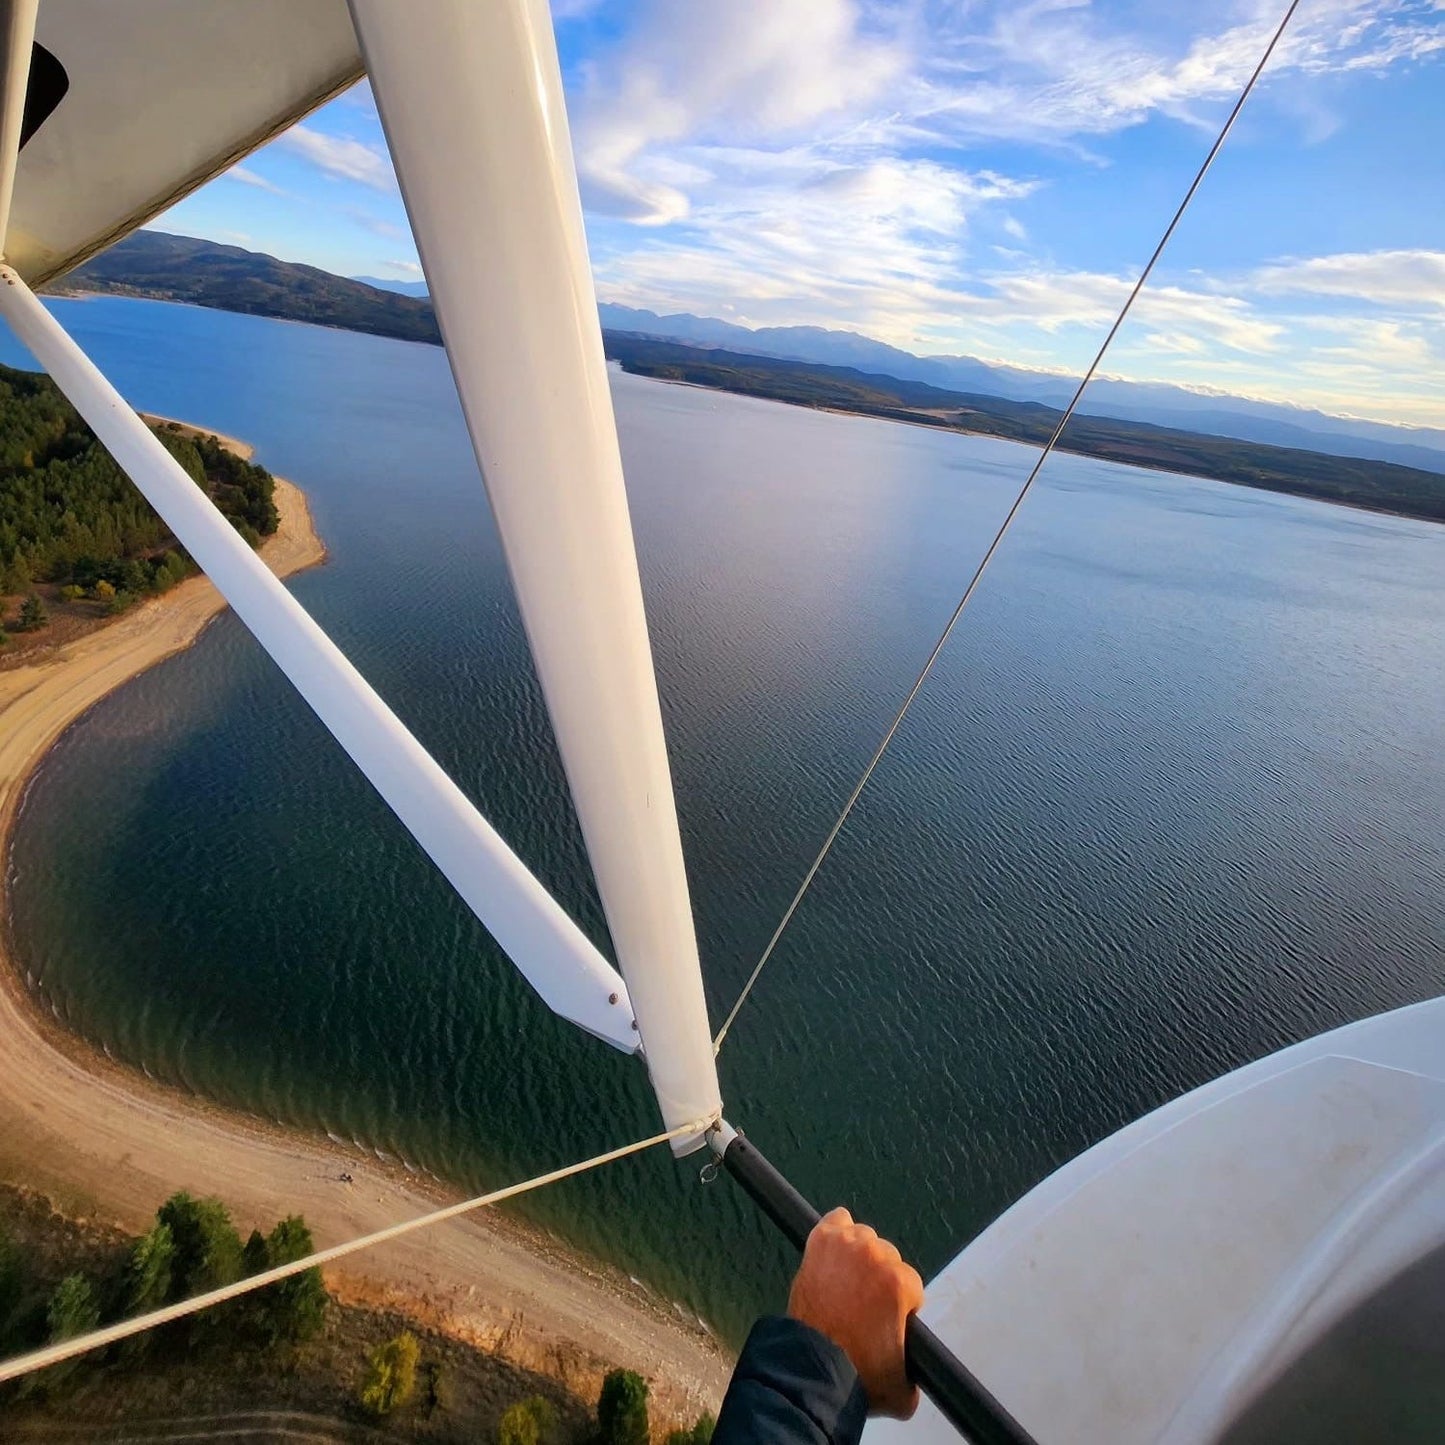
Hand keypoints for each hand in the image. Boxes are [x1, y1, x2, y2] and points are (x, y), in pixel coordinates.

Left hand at [787, 1206, 923, 1418]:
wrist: (812, 1365)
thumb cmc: (857, 1373)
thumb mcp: (902, 1389)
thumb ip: (917, 1376)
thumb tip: (918, 1375)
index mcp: (901, 1282)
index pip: (911, 1285)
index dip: (900, 1306)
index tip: (885, 1322)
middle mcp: (877, 1255)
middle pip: (888, 1260)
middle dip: (879, 1280)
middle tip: (862, 1306)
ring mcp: (847, 1244)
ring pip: (864, 1239)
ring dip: (860, 1257)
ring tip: (846, 1283)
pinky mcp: (822, 1239)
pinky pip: (838, 1219)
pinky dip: (838, 1231)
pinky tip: (834, 1249)